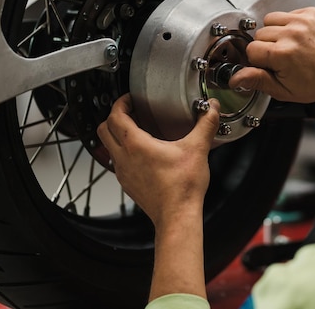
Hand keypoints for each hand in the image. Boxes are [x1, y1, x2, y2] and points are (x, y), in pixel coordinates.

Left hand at [96, 94, 219, 226]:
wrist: (177, 216)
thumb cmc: (182, 187)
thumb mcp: (197, 149)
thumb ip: (206, 124)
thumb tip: (211, 109)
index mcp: (135, 144)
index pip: (115, 116)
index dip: (120, 103)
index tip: (129, 99)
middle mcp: (124, 158)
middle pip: (103, 130)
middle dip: (114, 117)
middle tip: (130, 112)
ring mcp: (123, 173)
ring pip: (108, 147)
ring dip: (117, 135)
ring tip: (136, 130)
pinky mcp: (128, 184)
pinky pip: (117, 163)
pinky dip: (124, 153)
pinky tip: (143, 154)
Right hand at [229, 7, 314, 104]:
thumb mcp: (283, 90)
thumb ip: (257, 81)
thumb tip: (235, 78)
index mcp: (283, 54)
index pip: (251, 49)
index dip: (257, 60)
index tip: (268, 65)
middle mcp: (292, 34)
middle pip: (260, 34)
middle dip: (266, 46)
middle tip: (281, 59)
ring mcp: (303, 21)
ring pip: (270, 20)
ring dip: (275, 32)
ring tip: (288, 46)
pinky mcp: (311, 13)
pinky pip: (287, 13)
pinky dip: (289, 24)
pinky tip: (298, 38)